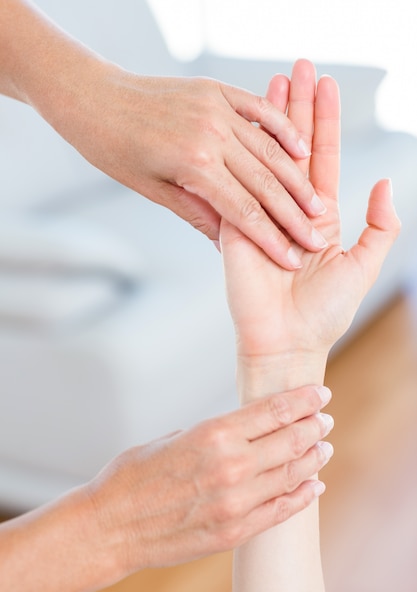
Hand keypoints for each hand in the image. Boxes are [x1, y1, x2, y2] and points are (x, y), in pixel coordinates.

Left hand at [41, 62, 328, 268]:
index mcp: (193, 165)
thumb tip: (228, 244)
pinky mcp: (216, 90)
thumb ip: (195, 212)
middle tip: (316, 240)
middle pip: (264, 183)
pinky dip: (282, 130)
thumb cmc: (113, 150)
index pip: (243, 211)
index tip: (291, 261)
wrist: (92, 97)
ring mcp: (216, 107)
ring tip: (317, 206)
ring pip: (269, 150)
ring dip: (296, 180)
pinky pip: (258, 110)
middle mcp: (211, 134)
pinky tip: (302, 150)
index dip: (270, 239)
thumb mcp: (151, 189)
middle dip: (293, 215)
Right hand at [84, 385, 332, 575]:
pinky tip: (314, 485)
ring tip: (323, 448)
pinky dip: (302, 496)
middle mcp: (231, 466)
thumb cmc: (133, 475)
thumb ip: (214, 434)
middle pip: (290, 441)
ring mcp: (235, 503)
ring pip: (291, 475)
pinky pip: (280, 512)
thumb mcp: (174, 438)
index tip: (320, 393)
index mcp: (214, 434)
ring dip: (312, 459)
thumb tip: (242, 430)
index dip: (303, 399)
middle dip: (313, 427)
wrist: (111, 526)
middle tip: (324, 420)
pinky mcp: (234, 532)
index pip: (274, 410)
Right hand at [221, 60, 399, 373]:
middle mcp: (289, 208)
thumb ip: (379, 226)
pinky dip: (237, 152)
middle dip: (297, 107)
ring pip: (264, 158)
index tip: (325, 86)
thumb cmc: (325, 313)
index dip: (325, 121)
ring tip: (273, 82)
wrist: (286, 342)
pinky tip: (236, 124)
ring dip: (268, 119)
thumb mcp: (362, 265)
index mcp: (320, 215)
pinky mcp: (235, 226)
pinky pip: (235, 183)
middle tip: (298, 68)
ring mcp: (260, 213)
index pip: (321, 157)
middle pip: (293, 148)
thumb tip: (381, 184)